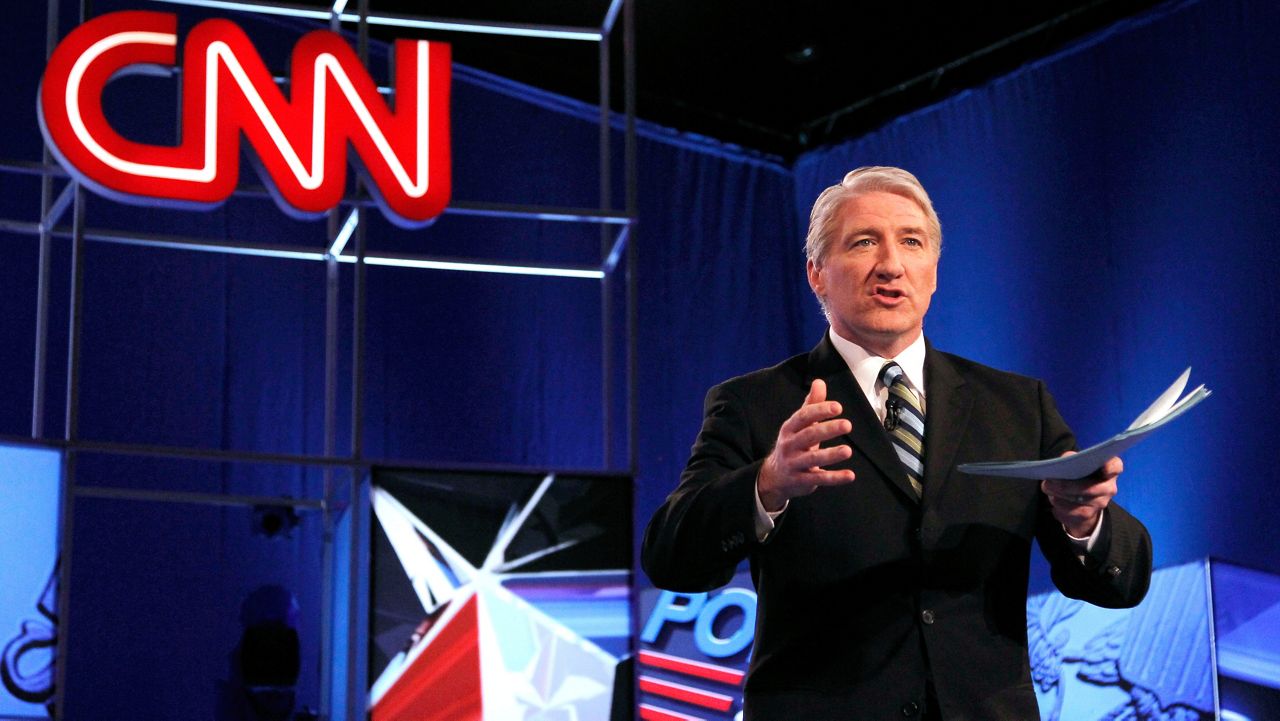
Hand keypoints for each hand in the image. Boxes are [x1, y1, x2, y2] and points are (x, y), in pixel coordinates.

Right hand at [757, 379, 855, 510]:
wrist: (775, 477)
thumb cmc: (793, 444)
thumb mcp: (799, 425)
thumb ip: (811, 404)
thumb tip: (819, 382)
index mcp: (790, 428)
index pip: (803, 416)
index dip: (819, 411)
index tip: (838, 407)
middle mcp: (790, 445)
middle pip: (808, 436)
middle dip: (827, 430)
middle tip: (847, 425)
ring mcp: (794, 464)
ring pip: (813, 459)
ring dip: (831, 455)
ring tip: (848, 450)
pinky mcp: (801, 481)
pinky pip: (819, 479)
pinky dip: (835, 478)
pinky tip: (850, 475)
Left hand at [1041, 452, 1121, 537]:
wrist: (1079, 501)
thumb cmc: (1078, 475)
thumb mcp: (1075, 463)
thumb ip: (1072, 458)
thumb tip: (1065, 460)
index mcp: (1109, 470)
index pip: (1115, 467)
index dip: (1111, 467)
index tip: (1104, 468)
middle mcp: (1109, 488)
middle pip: (1091, 489)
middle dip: (1067, 485)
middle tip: (1049, 481)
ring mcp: (1101, 504)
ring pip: (1079, 502)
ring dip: (1059, 495)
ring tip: (1047, 488)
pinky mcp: (1089, 516)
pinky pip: (1072, 513)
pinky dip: (1059, 506)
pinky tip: (1053, 499)